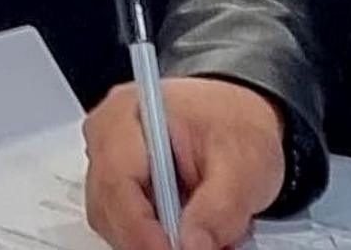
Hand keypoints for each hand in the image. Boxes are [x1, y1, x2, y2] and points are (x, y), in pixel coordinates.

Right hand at [84, 76, 284, 249]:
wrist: (236, 119)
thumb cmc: (235, 125)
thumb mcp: (244, 164)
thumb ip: (220, 207)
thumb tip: (192, 245)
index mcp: (128, 115)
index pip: (117, 180)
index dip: (141, 229)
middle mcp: (106, 137)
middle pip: (109, 208)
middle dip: (154, 240)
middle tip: (199, 247)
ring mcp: (106, 162)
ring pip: (115, 223)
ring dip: (157, 240)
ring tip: (203, 235)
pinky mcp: (116, 186)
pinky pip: (124, 225)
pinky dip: (157, 237)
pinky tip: (188, 229)